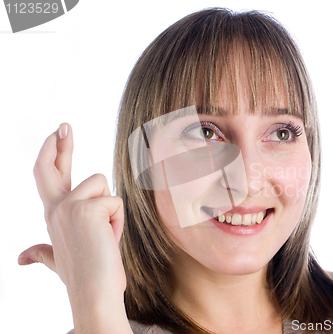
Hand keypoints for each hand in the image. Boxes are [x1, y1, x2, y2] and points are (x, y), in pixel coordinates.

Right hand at [18, 123, 125, 296]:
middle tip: (65, 124)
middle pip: (53, 168)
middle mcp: (56, 209)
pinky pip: (115, 201)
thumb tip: (22, 257)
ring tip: (105, 236)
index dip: (52, 155)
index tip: (57, 135)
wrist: (94, 292)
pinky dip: (118, 221)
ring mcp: (68, 207)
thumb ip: (41, 252)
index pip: (48, 177)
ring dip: (111, 211)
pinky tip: (109, 238)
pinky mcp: (87, 208)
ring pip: (103, 186)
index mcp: (52, 216)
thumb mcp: (58, 260)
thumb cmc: (84, 274)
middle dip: (60, 144)